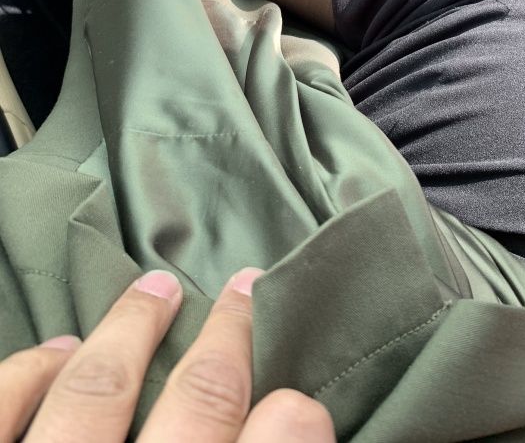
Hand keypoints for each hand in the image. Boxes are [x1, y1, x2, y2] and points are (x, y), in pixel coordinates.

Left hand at [1, 268, 334, 441]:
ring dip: (130, 334)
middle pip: (195, 412)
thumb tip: (297, 425)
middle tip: (247, 287)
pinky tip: (58, 349)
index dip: (293, 427)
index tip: (305, 396)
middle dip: (227, 343)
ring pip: (95, 395)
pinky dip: (29, 374)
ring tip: (156, 290)